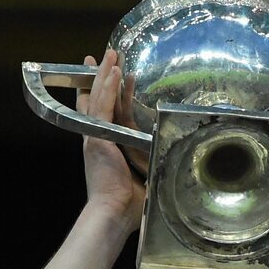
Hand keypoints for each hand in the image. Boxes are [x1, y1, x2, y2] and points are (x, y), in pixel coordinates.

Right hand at [76, 49, 144, 231]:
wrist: (113, 214)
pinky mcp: (97, 137)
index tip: (104, 78)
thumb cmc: (128, 207)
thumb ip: (154, 167)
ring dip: (104, 74)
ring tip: (110, 54)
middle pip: (95, 100)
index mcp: (104, 148)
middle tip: (100, 58)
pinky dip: (107, 87)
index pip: (100, 115)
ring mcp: (94, 137)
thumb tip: (174, 163)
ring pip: (98, 97)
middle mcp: (96, 139)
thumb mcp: (144, 179)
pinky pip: (102, 105)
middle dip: (98, 77)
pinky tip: (112, 71)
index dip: (101, 95)